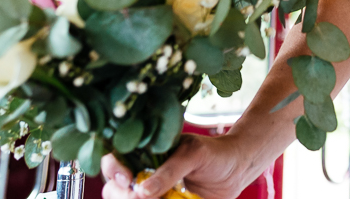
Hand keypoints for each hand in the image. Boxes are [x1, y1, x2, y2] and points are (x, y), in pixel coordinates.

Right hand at [100, 133, 265, 198]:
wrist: (236, 170)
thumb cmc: (214, 154)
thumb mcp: (193, 154)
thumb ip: (170, 170)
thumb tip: (143, 191)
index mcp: (145, 155)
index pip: (114, 162)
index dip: (114, 170)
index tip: (127, 178)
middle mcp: (142, 176)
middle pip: (113, 190)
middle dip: (124, 194)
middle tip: (142, 196)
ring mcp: (151, 195)